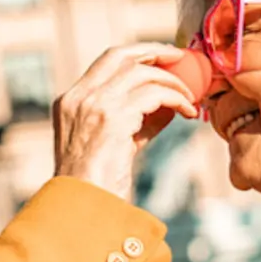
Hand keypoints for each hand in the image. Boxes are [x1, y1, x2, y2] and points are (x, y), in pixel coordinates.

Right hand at [53, 44, 199, 200]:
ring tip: (191, 97)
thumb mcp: (112, 146)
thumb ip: (134, 122)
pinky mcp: (112, 119)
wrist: (84, 210)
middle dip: (154, 51)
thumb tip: (166, 106)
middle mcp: (78, 98)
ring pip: (141, 72)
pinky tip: (188, 111)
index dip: (137, 54)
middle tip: (181, 57)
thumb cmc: (98, 186)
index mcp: (70, 102)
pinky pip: (154, 94)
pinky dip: (176, 98)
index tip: (162, 57)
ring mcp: (93, 106)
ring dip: (172, 81)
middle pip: (120, 55)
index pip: (105, 62)